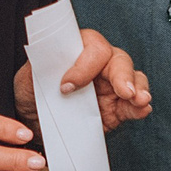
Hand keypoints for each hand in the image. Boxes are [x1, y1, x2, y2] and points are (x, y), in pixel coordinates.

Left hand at [12, 29, 151, 132]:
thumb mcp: (28, 77)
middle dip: (123, 76)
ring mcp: (111, 86)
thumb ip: (40, 66)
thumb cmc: (33, 93)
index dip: (84, 65)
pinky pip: (134, 105)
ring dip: (138, 89)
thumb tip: (48, 58)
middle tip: (124, 91)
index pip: (92, 47)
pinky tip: (141, 109)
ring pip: (134, 79)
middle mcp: (99, 64)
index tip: (67, 86)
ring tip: (139, 100)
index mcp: (79, 50)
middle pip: (119, 61)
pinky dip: (140, 108)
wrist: (34, 123)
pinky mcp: (117, 109)